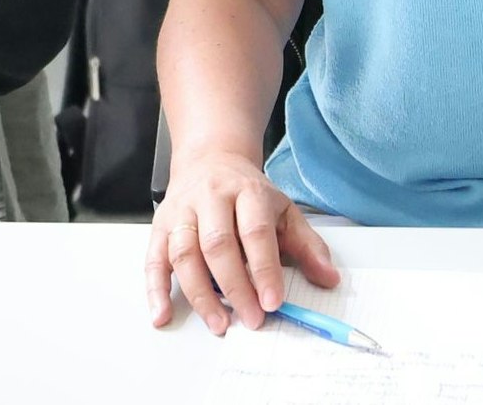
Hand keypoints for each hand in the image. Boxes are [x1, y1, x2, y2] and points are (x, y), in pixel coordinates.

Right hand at [144, 149, 339, 332]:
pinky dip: (155, 290)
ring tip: (218, 323)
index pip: (255, 232)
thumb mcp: (284, 210)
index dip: (264, 269)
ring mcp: (182, 213)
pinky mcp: (160, 227)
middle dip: (235, 287)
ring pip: (184, 254)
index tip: (273, 301)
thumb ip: (307, 245)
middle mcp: (210, 199)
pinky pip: (153, 259)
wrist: (211, 159)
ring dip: (199, 294)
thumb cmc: (248, 192)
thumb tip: (329, 278)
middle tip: (250, 319)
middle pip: (218, 245)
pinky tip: (162, 314)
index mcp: (247, 192)